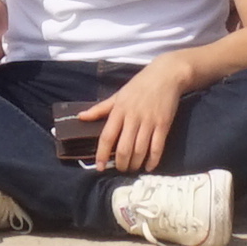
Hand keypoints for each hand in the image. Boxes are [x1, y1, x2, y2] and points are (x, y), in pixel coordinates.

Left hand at [67, 55, 189, 173]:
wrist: (166, 76)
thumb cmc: (139, 85)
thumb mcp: (117, 95)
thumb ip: (100, 109)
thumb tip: (80, 117)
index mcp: (119, 110)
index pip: (107, 136)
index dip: (101, 154)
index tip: (99, 167)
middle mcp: (133, 117)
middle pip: (124, 148)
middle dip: (120, 163)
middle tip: (120, 169)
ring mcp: (149, 122)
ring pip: (140, 150)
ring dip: (135, 164)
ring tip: (132, 168)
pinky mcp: (164, 125)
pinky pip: (157, 148)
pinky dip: (152, 160)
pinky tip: (148, 166)